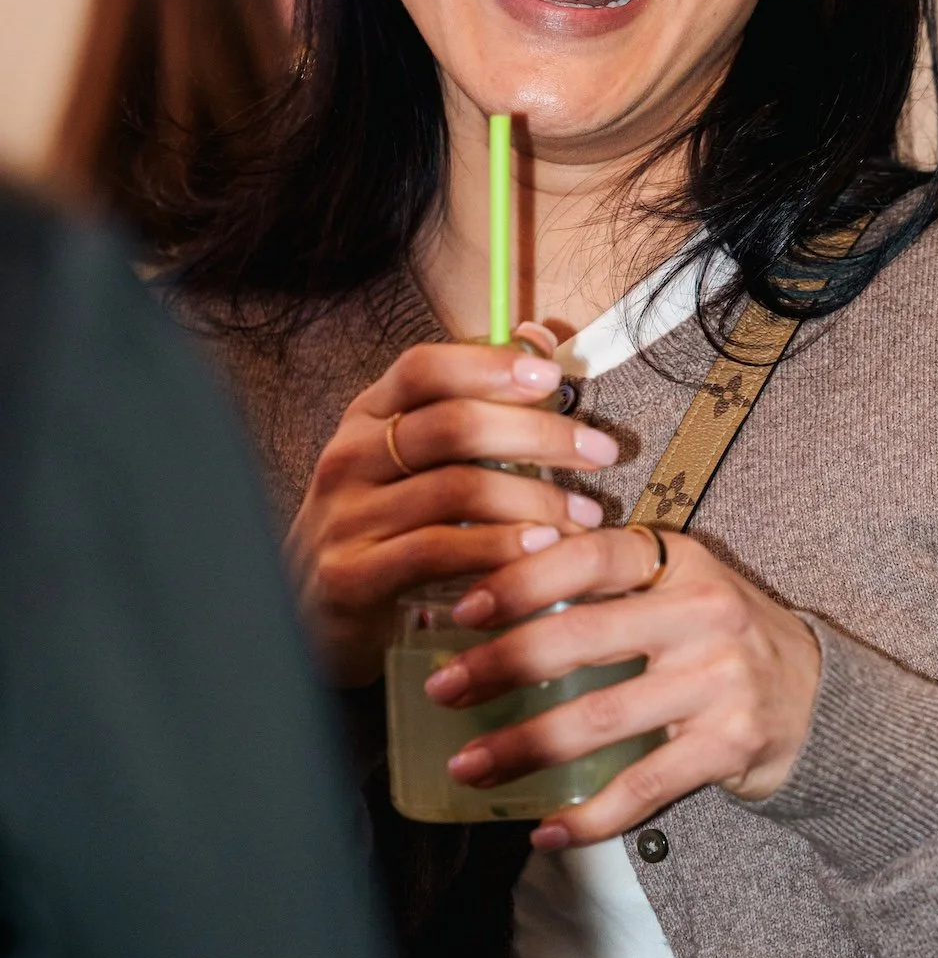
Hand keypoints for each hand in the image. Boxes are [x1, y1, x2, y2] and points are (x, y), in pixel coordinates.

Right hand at [287, 340, 619, 686]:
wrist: (318, 620)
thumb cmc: (386, 531)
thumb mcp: (418, 463)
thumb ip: (476, 403)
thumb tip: (539, 337)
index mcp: (368, 418)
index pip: (424, 368)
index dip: (490, 365)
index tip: (554, 377)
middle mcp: (350, 458)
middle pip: (453, 425)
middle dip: (539, 434)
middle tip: (600, 451)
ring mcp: (346, 516)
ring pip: (456, 489)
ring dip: (534, 499)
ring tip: (583, 514)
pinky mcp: (351, 574)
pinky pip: (437, 551)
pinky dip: (498, 548)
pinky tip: (541, 550)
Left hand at [420, 522, 822, 848]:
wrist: (820, 701)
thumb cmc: (723, 642)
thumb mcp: (680, 589)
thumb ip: (610, 583)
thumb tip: (494, 585)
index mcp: (682, 562)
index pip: (591, 558)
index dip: (521, 580)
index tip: (462, 610)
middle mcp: (705, 613)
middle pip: (582, 638)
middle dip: (500, 667)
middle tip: (444, 691)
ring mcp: (721, 680)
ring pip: (600, 717)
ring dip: (524, 747)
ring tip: (470, 767)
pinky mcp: (731, 744)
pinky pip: (644, 786)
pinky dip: (590, 814)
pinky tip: (546, 829)